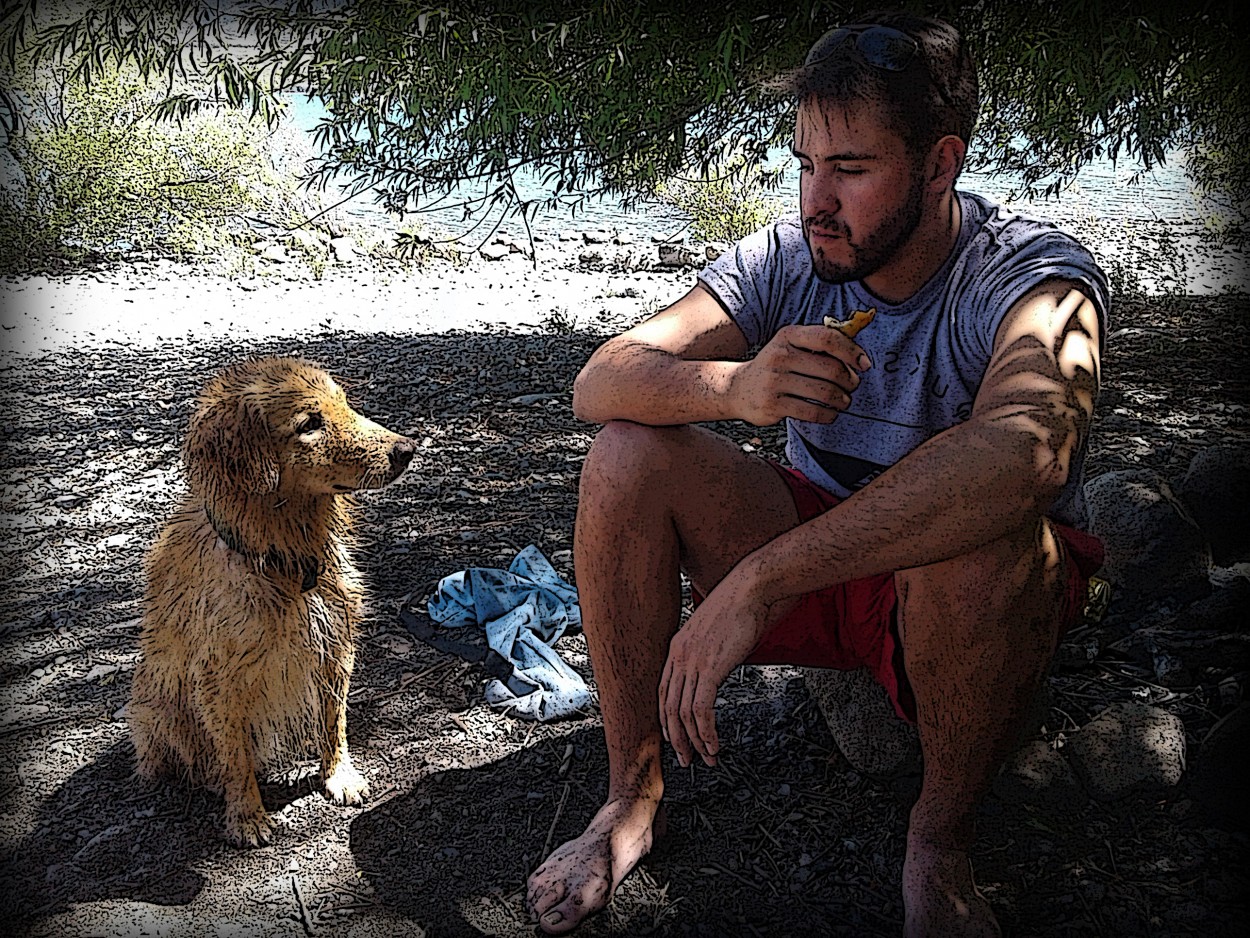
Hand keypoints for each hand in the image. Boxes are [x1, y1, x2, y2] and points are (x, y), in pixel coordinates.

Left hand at [659, 563, 788, 767]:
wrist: (751, 587)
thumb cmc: (741, 604)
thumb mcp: (716, 630)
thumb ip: (710, 651)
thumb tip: (717, 667)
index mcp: (677, 646)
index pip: (663, 691)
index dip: (668, 719)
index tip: (676, 736)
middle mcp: (679, 655)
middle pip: (668, 707)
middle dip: (677, 738)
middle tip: (687, 759)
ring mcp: (692, 661)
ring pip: (683, 713)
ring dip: (695, 741)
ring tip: (707, 759)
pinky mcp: (710, 667)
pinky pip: (701, 710)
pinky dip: (706, 732)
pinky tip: (715, 745)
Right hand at [727, 324, 871, 426]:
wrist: (736, 388)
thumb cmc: (774, 366)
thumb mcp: (789, 345)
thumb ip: (818, 343)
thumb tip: (857, 352)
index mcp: (788, 336)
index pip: (828, 338)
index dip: (852, 351)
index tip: (864, 364)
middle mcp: (780, 356)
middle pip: (831, 369)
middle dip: (850, 381)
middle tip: (852, 386)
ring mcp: (774, 381)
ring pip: (824, 393)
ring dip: (842, 400)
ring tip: (843, 401)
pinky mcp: (773, 405)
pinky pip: (812, 412)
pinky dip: (828, 415)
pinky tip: (830, 414)